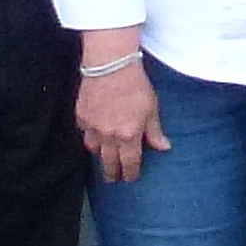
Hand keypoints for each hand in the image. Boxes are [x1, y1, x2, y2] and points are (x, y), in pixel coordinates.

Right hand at [77, 50, 166, 181]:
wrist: (110, 66)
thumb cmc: (136, 85)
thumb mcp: (152, 108)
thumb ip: (155, 131)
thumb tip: (164, 148)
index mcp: (128, 136)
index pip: (129, 163)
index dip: (130, 173)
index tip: (130, 179)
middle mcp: (109, 136)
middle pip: (109, 162)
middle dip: (112, 173)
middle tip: (113, 179)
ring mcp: (92, 128)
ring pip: (94, 150)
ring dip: (99, 156)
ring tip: (103, 159)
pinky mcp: (81, 117)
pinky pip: (85, 133)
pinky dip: (91, 137)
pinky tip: (94, 136)